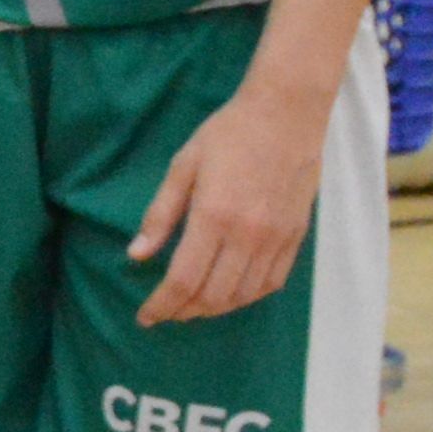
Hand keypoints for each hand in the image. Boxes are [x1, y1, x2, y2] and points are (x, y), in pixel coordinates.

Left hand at [128, 72, 331, 325]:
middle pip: (213, 296)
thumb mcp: (183, 167)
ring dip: (214, 308)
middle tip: (166, 312)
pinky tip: (230, 294)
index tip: (145, 316)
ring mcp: (275, 239)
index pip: (184, 280)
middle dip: (184, 311)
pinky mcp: (295, 237)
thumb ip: (160, 215)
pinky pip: (271, 283)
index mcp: (213, 217)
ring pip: (243, 296)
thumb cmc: (228, 134)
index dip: (162, 305)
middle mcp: (247, 236)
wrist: (286, 115)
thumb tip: (136, 256)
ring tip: (192, 306)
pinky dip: (247, 297)